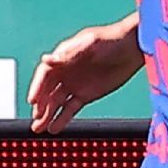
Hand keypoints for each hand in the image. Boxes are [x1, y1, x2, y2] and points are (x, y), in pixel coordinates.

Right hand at [27, 16, 143, 133]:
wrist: (134, 47)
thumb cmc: (113, 39)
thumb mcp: (91, 43)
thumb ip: (69, 53)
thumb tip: (46, 59)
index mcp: (64, 57)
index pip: (45, 74)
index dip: (37, 86)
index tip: (32, 100)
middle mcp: (66, 72)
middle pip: (47, 91)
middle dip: (40, 105)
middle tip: (36, 118)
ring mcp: (75, 85)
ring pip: (56, 103)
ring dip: (47, 115)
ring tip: (39, 129)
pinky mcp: (86, 95)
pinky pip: (70, 109)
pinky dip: (62, 118)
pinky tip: (54, 128)